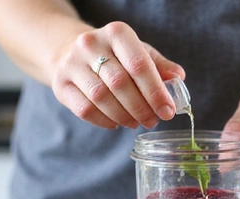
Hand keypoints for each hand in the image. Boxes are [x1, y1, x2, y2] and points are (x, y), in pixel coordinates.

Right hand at [51, 21, 184, 128]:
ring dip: (124, 116)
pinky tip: (116, 123)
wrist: (70, 51)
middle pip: (120, 84)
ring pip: (101, 98)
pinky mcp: (60, 84)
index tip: (168, 111)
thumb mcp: (139, 53)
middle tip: (152, 121)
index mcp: (117, 33)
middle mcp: (91, 44)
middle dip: (141, 108)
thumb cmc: (115, 56)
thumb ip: (160, 66)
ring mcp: (72, 63)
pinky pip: (85, 110)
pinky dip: (105, 121)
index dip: (156, 92)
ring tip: (136, 123)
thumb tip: (178, 77)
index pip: (139, 65)